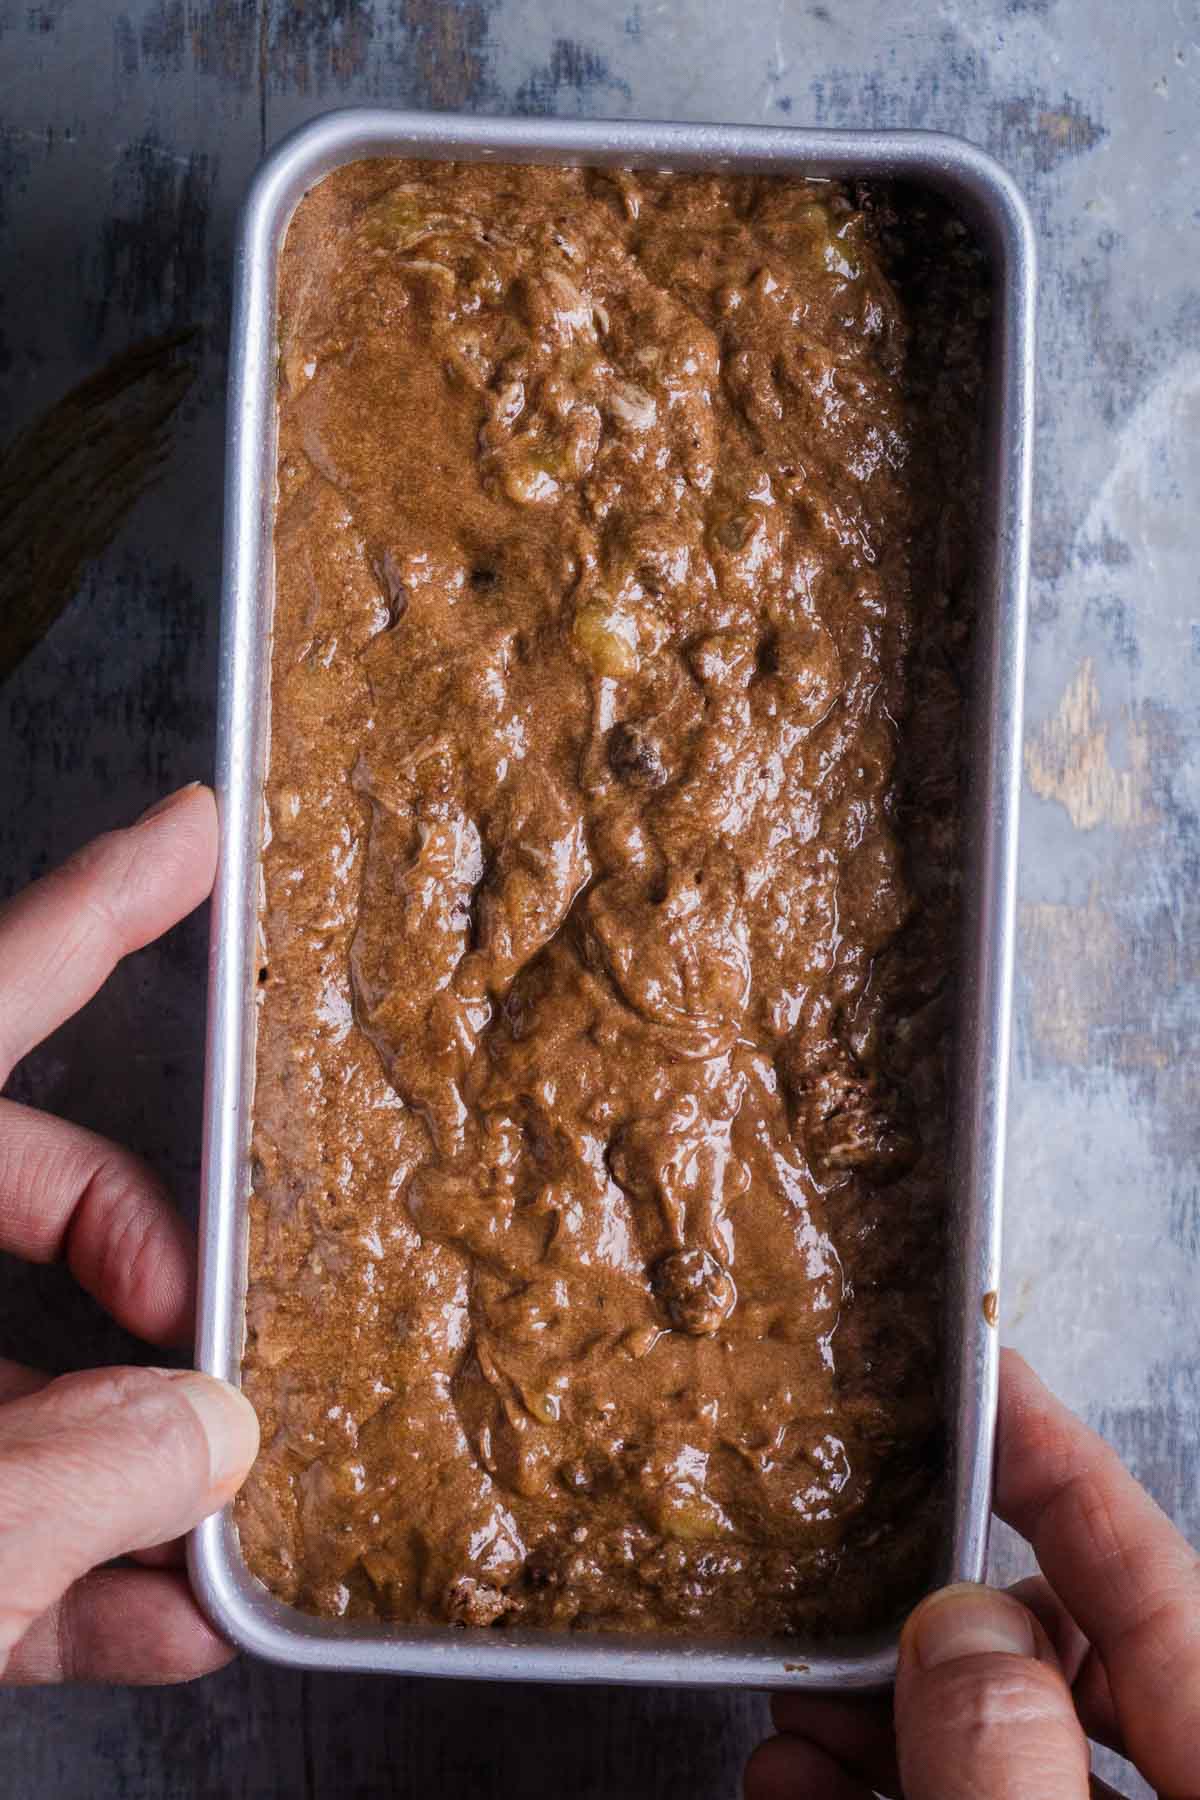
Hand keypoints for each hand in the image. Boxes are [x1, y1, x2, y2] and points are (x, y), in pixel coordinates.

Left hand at [0, 784, 258, 1683]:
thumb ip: (53, 1486)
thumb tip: (199, 1436)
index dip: (92, 911)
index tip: (188, 837)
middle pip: (7, 1176)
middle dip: (132, 1246)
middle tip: (208, 1342)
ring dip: (110, 1442)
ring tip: (202, 1526)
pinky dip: (58, 1552)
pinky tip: (144, 1613)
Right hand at [746, 1349, 1199, 1798]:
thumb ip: (1009, 1763)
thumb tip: (953, 1628)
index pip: (1146, 1567)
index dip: (1052, 1455)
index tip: (978, 1371)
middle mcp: (1185, 1792)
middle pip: (1062, 1647)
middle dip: (928, 1614)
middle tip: (835, 1598)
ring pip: (1006, 1745)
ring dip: (881, 1715)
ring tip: (793, 1714)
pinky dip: (879, 1791)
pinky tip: (802, 1787)